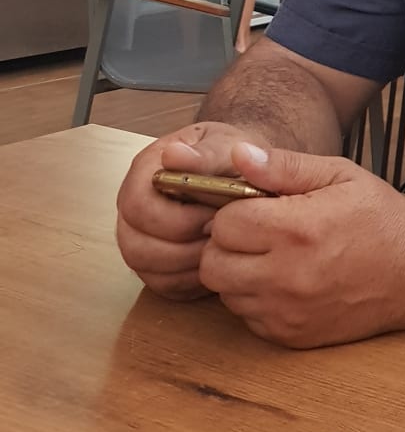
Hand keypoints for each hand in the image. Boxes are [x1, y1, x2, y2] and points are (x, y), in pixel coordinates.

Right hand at [115, 121, 263, 300]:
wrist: (245, 172)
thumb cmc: (230, 157)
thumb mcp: (224, 146)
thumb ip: (202, 154)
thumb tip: (173, 155)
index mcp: (143, 173)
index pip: (137, 207)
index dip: (177, 219)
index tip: (214, 216)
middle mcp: (133, 210)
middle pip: (136, 246)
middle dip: (184, 247)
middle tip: (220, 237)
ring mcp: (140, 239)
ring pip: (148, 270)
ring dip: (189, 264)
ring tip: (222, 248)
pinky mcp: (155, 266)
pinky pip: (164, 286)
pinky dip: (192, 280)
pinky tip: (218, 262)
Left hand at [199, 142, 404, 347]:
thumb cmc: (378, 216)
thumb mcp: (339, 175)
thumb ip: (284, 165)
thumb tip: (238, 156)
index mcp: (296, 229)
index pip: (224, 224)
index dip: (233, 210)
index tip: (253, 206)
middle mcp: (287, 276)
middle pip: (213, 264)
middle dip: (226, 244)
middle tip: (253, 232)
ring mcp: (288, 312)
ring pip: (226, 293)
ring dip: (237, 272)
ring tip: (270, 255)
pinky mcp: (291, 337)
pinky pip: (247, 318)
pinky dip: (255, 299)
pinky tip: (282, 280)